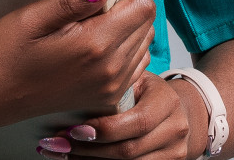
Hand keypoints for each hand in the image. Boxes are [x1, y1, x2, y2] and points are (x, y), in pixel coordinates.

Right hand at [0, 0, 156, 119]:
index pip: (142, 6)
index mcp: (96, 46)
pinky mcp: (108, 97)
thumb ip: (73, 0)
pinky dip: (130, 43)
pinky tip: (106, 34)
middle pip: (147, 22)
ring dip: (133, 20)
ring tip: (106, 7)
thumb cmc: (8, 54)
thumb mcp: (33, 18)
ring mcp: (112, 87)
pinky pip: (137, 63)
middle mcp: (112, 70)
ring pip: (145, 42)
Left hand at [42, 69, 202, 158]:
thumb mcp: (137, 81)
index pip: (138, 121)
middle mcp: (175, 129)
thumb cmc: (148, 94)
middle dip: (88, 150)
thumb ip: (117, 83)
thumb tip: (76, 82)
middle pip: (129, 150)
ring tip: (61, 154)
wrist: (176, 114)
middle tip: (57, 144)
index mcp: (168, 101)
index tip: (73, 130)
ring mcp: (174, 152)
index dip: (105, 130)